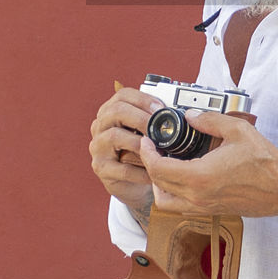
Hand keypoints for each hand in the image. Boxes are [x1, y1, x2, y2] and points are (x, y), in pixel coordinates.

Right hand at [88, 86, 163, 222]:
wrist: (130, 183)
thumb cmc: (140, 153)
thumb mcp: (144, 132)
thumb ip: (154, 120)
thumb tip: (180, 114)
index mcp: (111, 111)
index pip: (123, 95)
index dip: (143, 99)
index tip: (161, 109)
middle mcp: (100, 126)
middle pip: (116, 111)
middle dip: (142, 118)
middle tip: (161, 129)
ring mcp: (97, 147)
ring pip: (115, 136)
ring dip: (141, 143)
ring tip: (157, 151)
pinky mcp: (101, 168)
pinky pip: (122, 167)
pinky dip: (141, 170)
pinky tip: (154, 173)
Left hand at [138, 109, 277, 217]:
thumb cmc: (265, 163)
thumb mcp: (237, 130)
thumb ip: (209, 120)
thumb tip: (190, 116)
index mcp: (199, 177)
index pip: (157, 168)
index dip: (147, 152)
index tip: (147, 140)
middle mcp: (197, 196)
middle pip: (157, 184)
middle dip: (150, 164)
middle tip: (154, 148)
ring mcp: (203, 207)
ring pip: (165, 201)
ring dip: (159, 183)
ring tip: (166, 163)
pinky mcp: (211, 211)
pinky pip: (181, 205)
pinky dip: (173, 191)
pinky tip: (184, 173)